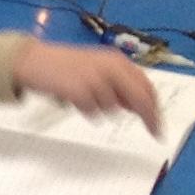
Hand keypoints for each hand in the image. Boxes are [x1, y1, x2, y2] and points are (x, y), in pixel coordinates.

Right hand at [13, 39, 161, 134]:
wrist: (35, 61)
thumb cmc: (65, 67)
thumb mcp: (98, 70)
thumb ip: (118, 84)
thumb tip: (136, 105)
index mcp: (117, 61)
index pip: (146, 86)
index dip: (155, 107)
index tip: (158, 124)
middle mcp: (111, 67)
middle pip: (139, 97)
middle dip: (148, 117)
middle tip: (155, 133)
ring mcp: (96, 79)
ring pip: (113, 108)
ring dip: (102, 109)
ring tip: (84, 98)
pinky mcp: (81, 91)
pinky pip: (93, 112)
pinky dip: (86, 110)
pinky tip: (75, 99)